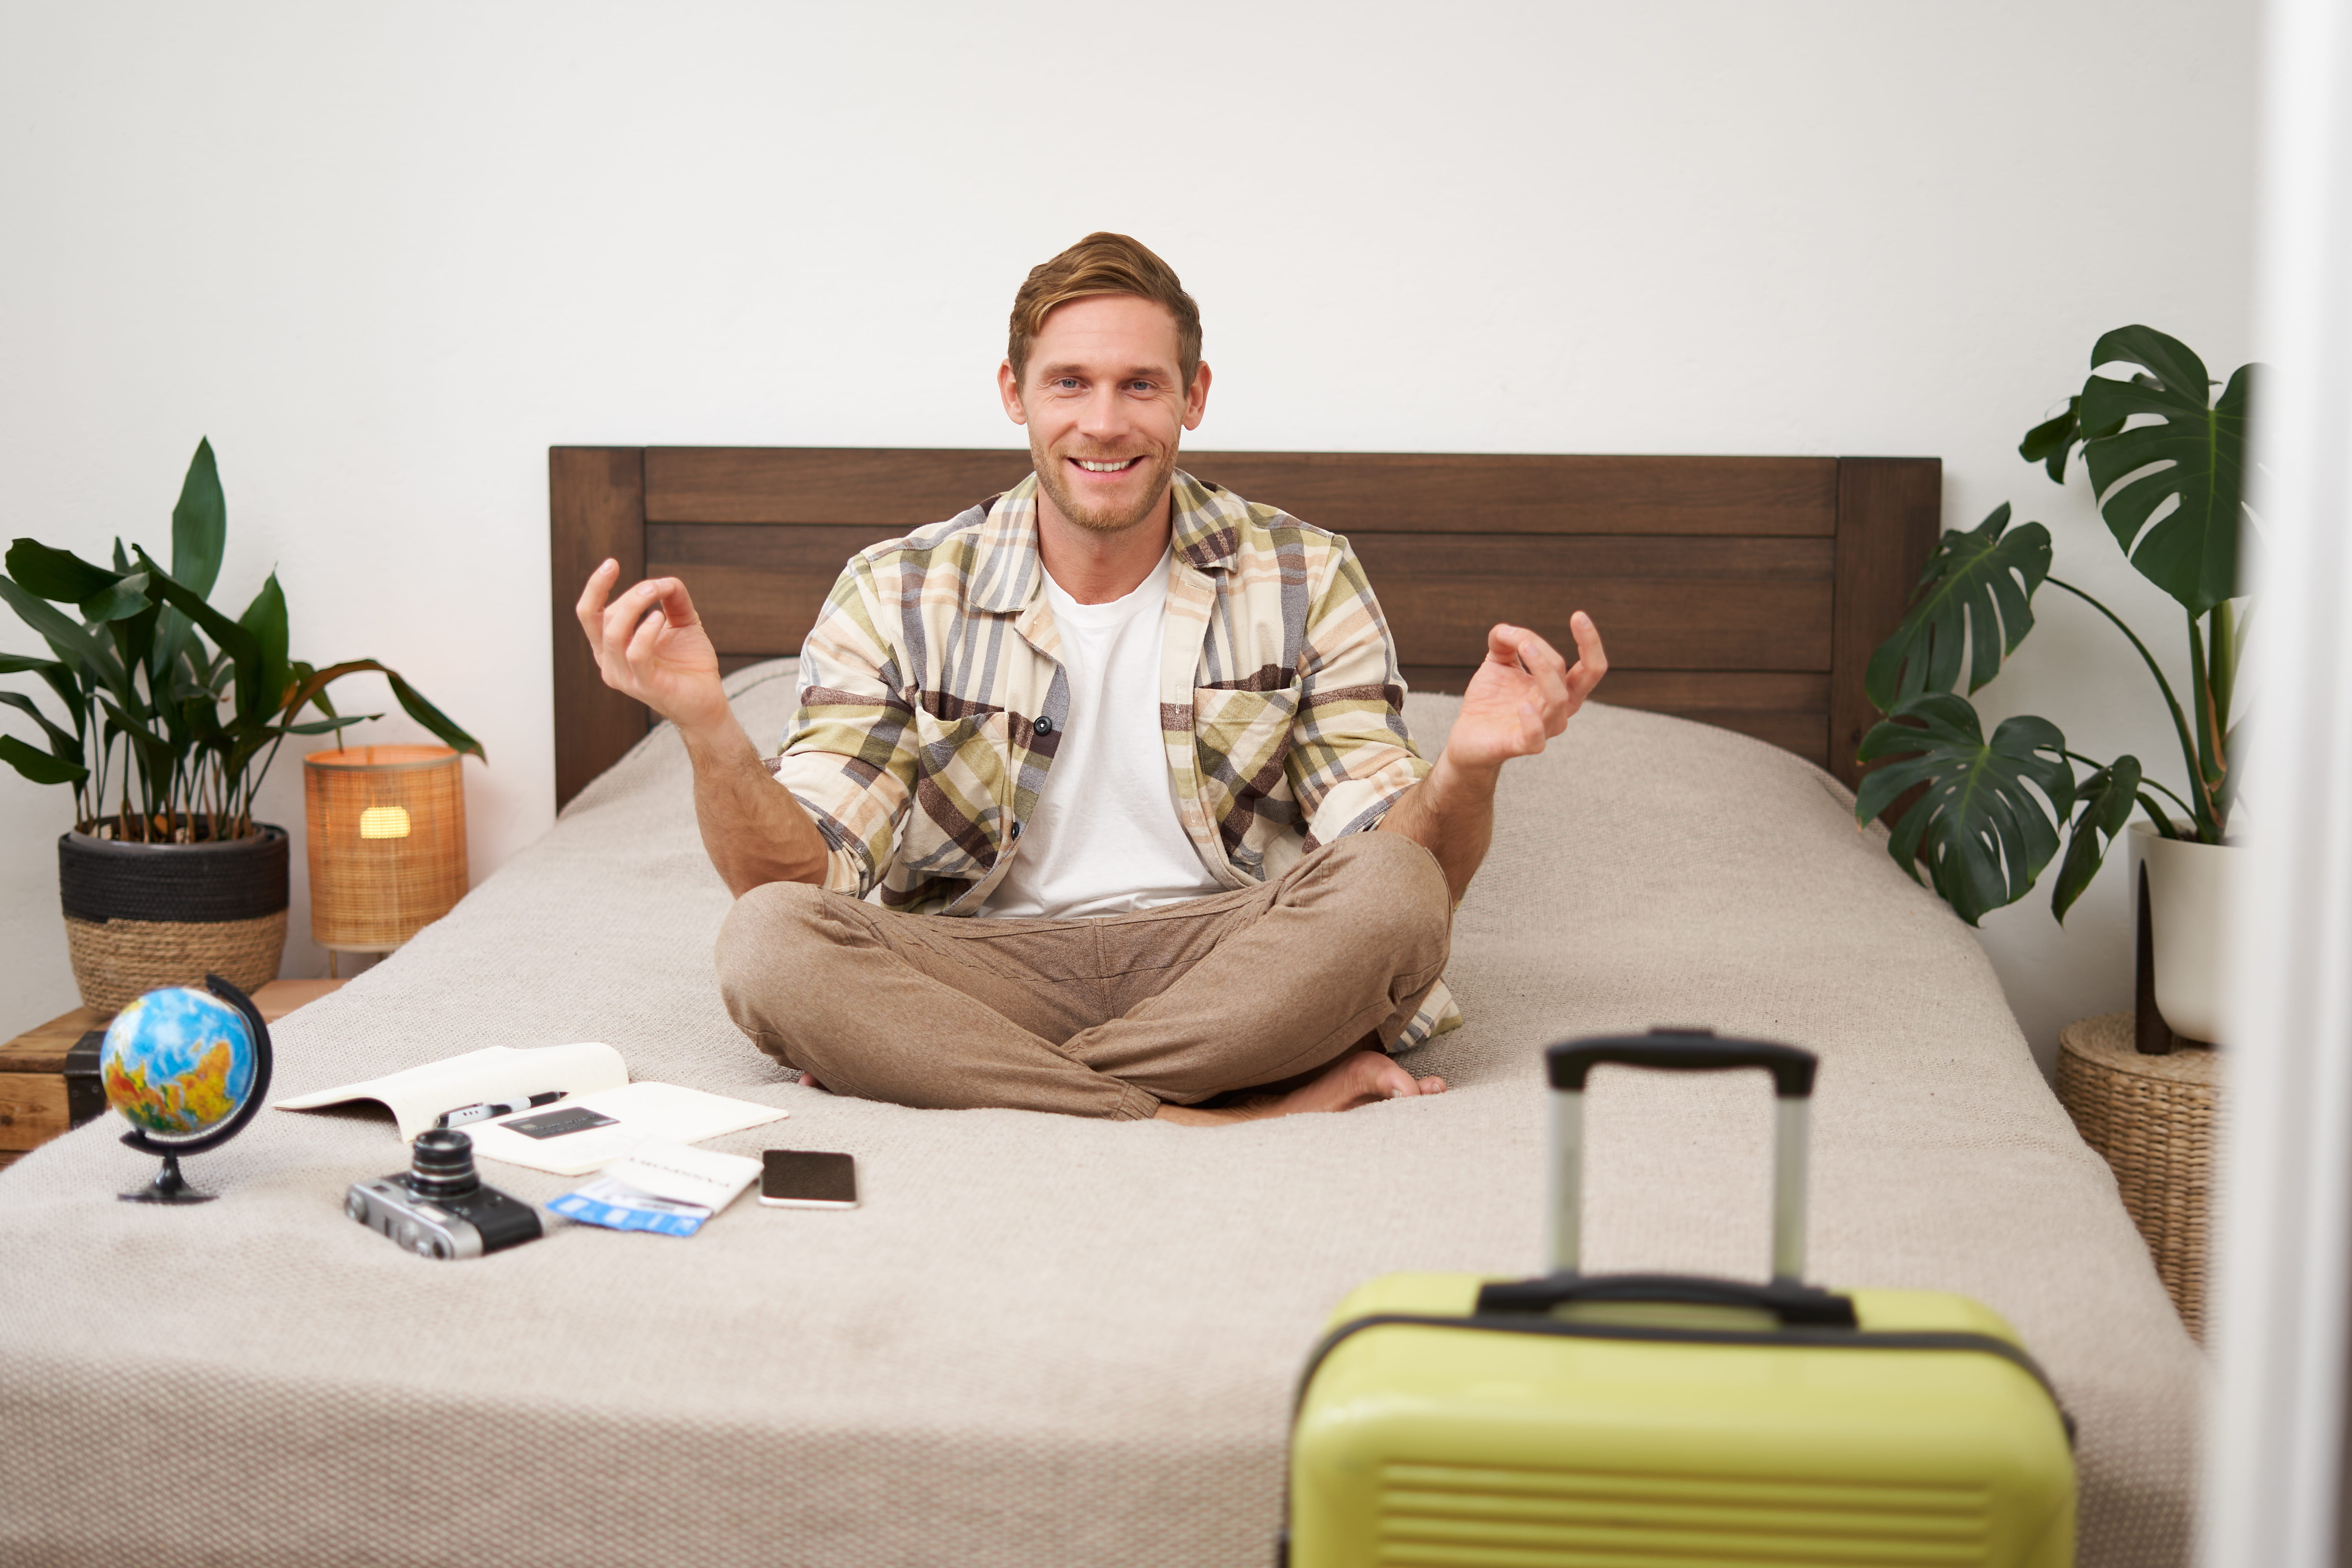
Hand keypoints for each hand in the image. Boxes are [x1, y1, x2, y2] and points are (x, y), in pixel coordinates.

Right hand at [574, 560, 728, 733]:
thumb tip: (666, 580)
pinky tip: (659, 618)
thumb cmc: (690, 664)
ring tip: (656, 591)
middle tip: (652, 585)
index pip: (589, 614)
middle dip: (620, 593)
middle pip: (595, 619)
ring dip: (634, 605)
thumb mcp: (682, 623)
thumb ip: (672, 599)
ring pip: (613, 633)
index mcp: (610, 647)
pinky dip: (646, 631)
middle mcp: (609, 662)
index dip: (595, 587)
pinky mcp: (645, 686)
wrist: (707, 702)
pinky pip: (636, 654)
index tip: (612, 563)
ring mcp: (624, 677)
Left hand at [1443, 615, 1605, 776]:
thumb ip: (1505, 642)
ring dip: (1543, 669)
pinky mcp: (1522, 745)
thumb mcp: (1497, 664)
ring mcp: (1544, 729)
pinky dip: (1533, 721)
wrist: (1467, 736)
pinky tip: (1524, 705)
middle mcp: (1558, 709)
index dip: (1590, 642)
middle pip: (1584, 678)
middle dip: (1581, 648)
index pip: (1590, 667)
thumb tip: (1505, 629)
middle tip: (1548, 627)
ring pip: (1558, 699)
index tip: (1578, 615)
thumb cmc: (1489, 700)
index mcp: (1559, 688)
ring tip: (1525, 648)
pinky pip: (1536, 737)